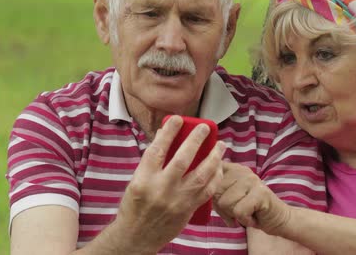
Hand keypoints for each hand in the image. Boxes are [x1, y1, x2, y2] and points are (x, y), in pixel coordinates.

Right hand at [114, 116, 225, 253]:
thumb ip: (152, 162)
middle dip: (196, 140)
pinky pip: (207, 191)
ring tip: (221, 145)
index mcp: (143, 179)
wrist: (136, 237)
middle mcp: (160, 189)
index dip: (169, 132)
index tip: (178, 119)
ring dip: (214, 158)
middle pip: (183, 159)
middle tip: (205, 127)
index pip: (158, 150)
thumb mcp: (136, 181)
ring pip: (201, 175)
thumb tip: (167, 136)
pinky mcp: (188, 210)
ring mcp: (177, 201)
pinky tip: (218, 167)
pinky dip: (215, 177)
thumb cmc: (134, 206)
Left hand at [213, 162, 291, 235]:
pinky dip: (244, 220)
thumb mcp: (229, 197)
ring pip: (225, 203)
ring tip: (246, 213)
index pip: (210, 176)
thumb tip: (201, 192)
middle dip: (223, 209)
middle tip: (237, 211)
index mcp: (233, 168)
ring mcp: (252, 180)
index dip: (212, 194)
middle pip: (215, 193)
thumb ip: (216, 190)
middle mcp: (242, 171)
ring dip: (234, 215)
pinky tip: (252, 217)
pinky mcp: (260, 193)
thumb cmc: (249, 209)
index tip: (224, 201)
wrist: (277, 218)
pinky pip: (239, 211)